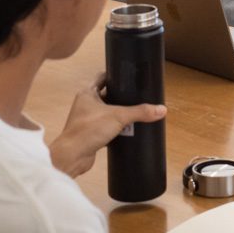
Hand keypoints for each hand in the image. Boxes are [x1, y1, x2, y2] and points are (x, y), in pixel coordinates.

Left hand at [49, 80, 165, 178]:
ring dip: (120, 114)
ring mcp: (88, 120)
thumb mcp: (118, 116)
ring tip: (137, 112)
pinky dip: (117, 129)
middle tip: (138, 95)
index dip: (116, 76)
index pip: (103, 78)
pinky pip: (107, 128)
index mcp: (88, 93)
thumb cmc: (88, 130)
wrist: (73, 156)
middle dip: (122, 97)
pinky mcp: (91, 134)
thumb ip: (140, 112)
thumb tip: (161, 109)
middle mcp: (86, 104)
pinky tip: (128, 130)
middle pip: (108, 96)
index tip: (129, 76)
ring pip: (108, 113)